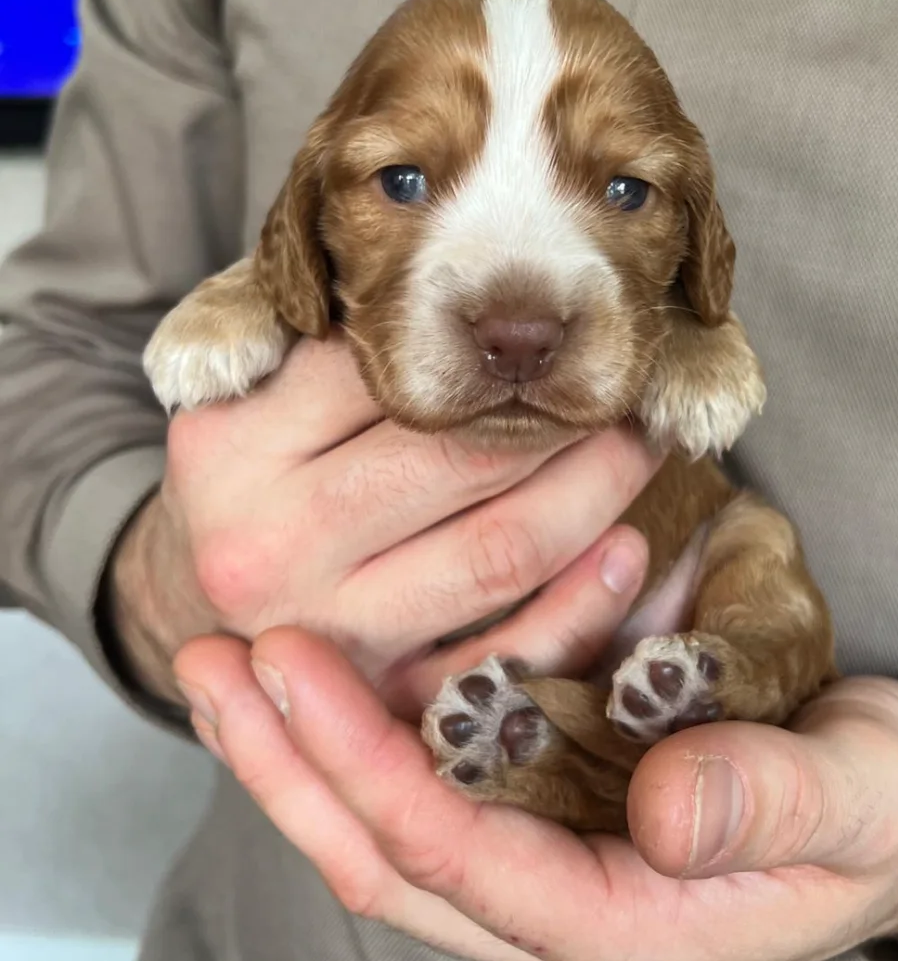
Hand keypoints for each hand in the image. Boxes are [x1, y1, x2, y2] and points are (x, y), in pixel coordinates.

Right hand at [105, 330, 658, 715]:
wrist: (191, 614)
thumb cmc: (245, 477)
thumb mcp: (243, 388)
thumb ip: (315, 325)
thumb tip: (460, 262)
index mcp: (229, 447)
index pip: (378, 369)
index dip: (477, 334)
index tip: (544, 306)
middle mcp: (269, 543)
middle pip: (454, 457)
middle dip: (562, 408)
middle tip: (624, 371)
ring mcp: (328, 632)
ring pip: (499, 552)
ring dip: (596, 489)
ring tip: (642, 441)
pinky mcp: (382, 698)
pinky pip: (510, 655)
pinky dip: (585, 605)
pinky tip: (627, 550)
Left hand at [171, 633, 897, 960]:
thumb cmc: (886, 810)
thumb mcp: (860, 799)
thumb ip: (769, 803)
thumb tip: (664, 815)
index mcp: (631, 939)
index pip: (461, 863)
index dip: (365, 768)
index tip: (290, 666)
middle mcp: (565, 932)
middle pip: (388, 867)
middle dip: (288, 767)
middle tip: (213, 658)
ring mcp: (545, 890)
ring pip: (388, 845)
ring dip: (298, 758)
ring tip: (222, 662)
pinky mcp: (542, 840)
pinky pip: (426, 808)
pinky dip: (358, 746)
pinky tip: (309, 678)